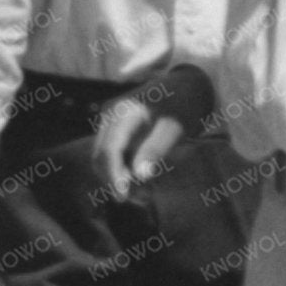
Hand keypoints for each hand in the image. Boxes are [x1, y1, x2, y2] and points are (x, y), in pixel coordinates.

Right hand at [93, 63, 215, 204]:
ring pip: (102, 156)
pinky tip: (140, 179)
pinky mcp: (114, 126)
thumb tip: (140, 177)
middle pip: (101, 156)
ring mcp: (109, 120)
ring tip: (144, 194)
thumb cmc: (183, 105)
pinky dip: (121, 168)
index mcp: (124, 113)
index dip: (113, 176)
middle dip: (116, 181)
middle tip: (143, 201)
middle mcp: (110, 115)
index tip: (123, 198)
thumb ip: (155, 150)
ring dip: (118, 177)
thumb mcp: (175, 128)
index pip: (110, 150)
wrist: (184, 84)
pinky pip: (110, 151)